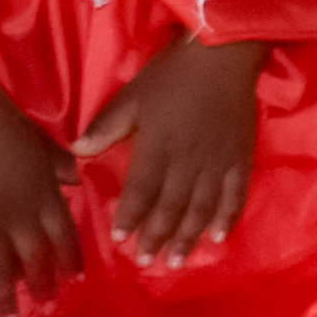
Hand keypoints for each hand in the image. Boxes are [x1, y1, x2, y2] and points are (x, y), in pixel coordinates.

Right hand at [0, 118, 85, 316]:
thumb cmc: (4, 127)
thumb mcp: (41, 143)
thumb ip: (58, 163)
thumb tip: (75, 175)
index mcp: (44, 198)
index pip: (64, 236)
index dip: (71, 259)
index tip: (77, 280)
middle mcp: (20, 222)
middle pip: (35, 259)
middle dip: (42, 284)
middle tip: (46, 303)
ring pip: (0, 272)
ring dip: (5, 299)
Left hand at [76, 36, 268, 264]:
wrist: (223, 56)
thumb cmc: (172, 76)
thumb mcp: (132, 97)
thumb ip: (105, 128)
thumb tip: (76, 152)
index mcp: (159, 147)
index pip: (142, 190)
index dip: (131, 216)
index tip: (120, 239)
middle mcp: (188, 162)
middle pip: (172, 206)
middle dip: (157, 236)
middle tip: (146, 261)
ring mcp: (218, 163)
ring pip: (202, 208)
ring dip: (188, 236)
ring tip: (177, 260)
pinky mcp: (240, 159)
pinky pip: (235, 195)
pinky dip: (227, 218)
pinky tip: (218, 237)